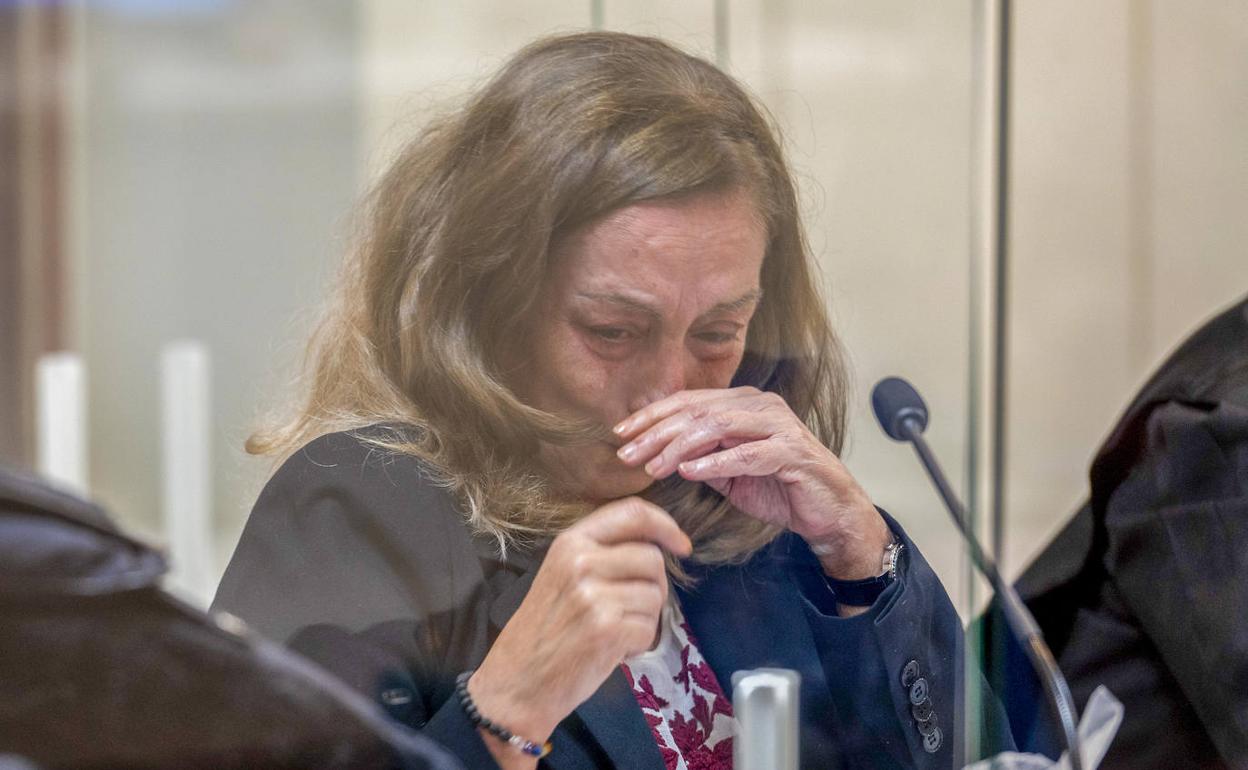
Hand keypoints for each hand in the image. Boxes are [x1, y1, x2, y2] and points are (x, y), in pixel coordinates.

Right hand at [468, 497, 690, 767]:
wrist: (517, 682)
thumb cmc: (544, 630)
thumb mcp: (563, 575)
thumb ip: (602, 553)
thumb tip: (659, 545)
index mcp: (570, 542)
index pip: (632, 512)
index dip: (665, 525)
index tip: (682, 545)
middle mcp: (581, 561)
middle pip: (652, 558)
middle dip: (653, 586)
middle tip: (629, 610)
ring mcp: (593, 595)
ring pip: (655, 595)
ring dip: (644, 619)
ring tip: (613, 632)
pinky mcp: (607, 628)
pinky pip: (649, 629)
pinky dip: (638, 644)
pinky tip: (611, 650)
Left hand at [613, 386, 890, 581]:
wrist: (828, 511)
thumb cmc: (779, 488)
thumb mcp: (728, 472)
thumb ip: (699, 456)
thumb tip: (655, 452)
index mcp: (742, 403)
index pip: (688, 402)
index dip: (652, 416)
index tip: (620, 434)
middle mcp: (759, 405)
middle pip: (697, 411)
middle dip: (656, 432)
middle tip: (626, 454)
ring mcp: (778, 425)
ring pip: (718, 426)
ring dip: (679, 447)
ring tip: (653, 467)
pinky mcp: (792, 451)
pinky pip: (747, 453)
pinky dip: (716, 462)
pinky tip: (689, 472)